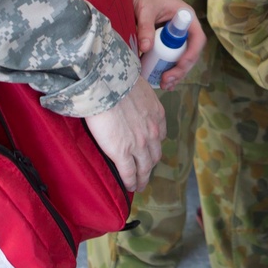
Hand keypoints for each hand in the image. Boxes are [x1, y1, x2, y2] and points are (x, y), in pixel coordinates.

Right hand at [85, 75, 166, 192]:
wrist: (107, 86)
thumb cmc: (117, 80)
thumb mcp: (137, 87)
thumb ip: (138, 97)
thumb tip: (128, 95)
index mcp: (157, 115)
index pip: (160, 136)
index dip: (155, 145)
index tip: (151, 151)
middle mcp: (152, 132)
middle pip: (155, 155)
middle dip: (151, 164)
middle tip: (146, 172)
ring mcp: (139, 145)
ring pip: (144, 167)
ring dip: (143, 177)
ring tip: (139, 184)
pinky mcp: (123, 153)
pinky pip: (129, 173)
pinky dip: (131, 182)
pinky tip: (129, 187)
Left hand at [132, 0, 205, 87]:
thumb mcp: (145, 9)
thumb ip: (145, 27)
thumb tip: (145, 48)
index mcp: (187, 19)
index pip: (197, 39)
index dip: (191, 54)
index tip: (179, 65)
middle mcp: (186, 30)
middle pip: (190, 53)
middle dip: (181, 70)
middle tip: (167, 81)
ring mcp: (177, 38)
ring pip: (182, 59)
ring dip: (175, 73)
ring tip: (165, 85)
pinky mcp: (168, 43)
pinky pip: (171, 59)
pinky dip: (167, 70)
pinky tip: (162, 82)